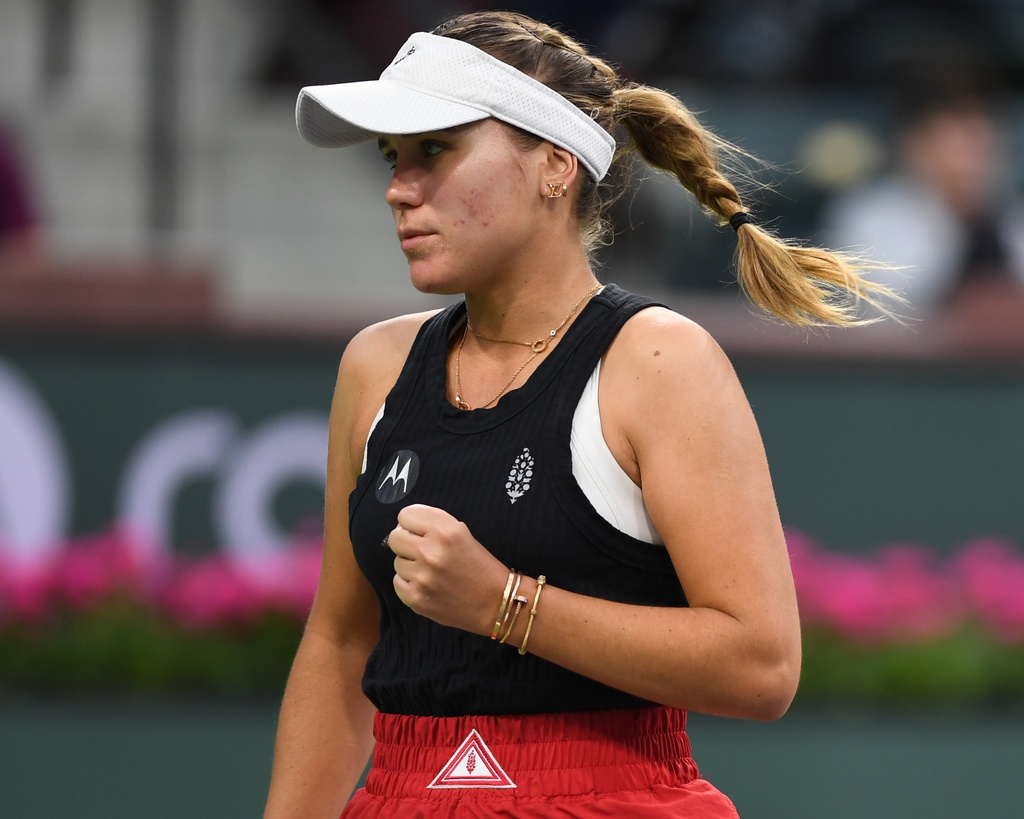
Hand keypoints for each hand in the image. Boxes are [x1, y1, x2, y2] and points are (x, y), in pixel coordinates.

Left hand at [385, 504, 506, 634]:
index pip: (405, 515)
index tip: (419, 531)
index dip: (412, 523)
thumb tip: (401, 527)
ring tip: (431, 572)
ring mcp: (422, 577)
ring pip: (397, 561)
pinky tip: (428, 585)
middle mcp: (431, 552)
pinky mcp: (416, 599)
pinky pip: (398, 582)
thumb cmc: (479, 565)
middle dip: (407, 542)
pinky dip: (410, 583)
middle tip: (422, 551)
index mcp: (445, 531)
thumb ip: (432, 524)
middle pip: (395, 537)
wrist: (495, 602)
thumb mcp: (461, 533)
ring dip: (411, 565)